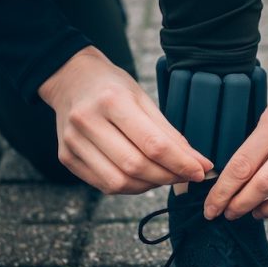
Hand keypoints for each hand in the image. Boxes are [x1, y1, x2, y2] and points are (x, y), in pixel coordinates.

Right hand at [38, 45, 213, 193]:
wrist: (71, 79)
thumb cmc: (112, 87)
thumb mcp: (143, 99)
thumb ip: (169, 134)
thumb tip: (199, 164)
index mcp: (111, 100)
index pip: (153, 144)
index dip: (181, 163)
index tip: (201, 171)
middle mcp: (87, 122)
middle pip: (135, 166)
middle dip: (168, 177)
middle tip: (186, 176)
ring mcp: (73, 142)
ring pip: (118, 182)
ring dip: (149, 186)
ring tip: (164, 176)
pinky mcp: (66, 157)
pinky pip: (103, 185)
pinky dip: (129, 187)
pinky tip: (141, 177)